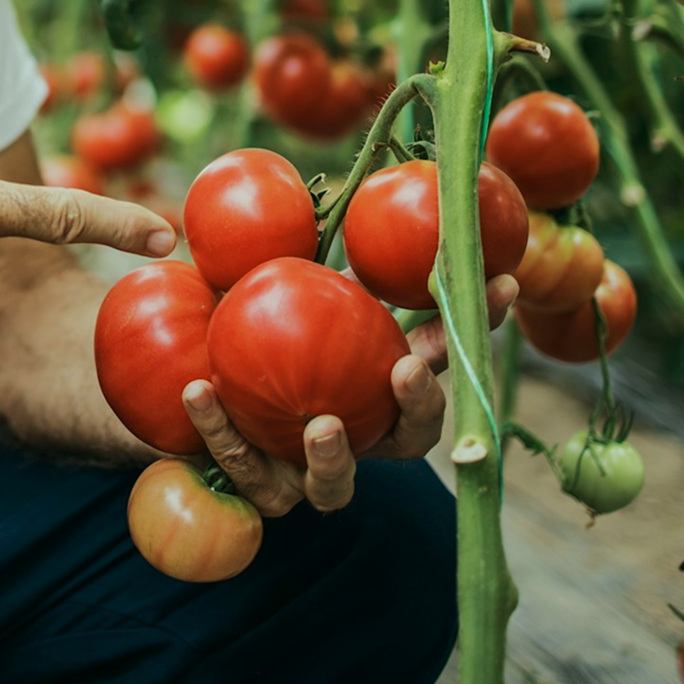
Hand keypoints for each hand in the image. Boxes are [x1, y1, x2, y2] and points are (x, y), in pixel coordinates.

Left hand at [179, 272, 517, 516]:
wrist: (183, 380)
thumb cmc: (245, 321)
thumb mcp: (274, 282)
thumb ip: (302, 257)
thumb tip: (328, 196)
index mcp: (376, 383)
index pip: (439, 355)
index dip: (477, 321)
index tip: (500, 282)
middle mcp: (357, 435)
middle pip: (413, 437)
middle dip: (420, 407)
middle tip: (408, 370)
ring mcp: (308, 472)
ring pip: (336, 487)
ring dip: (334, 457)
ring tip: (322, 425)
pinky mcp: (255, 487)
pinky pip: (243, 467)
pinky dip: (222, 430)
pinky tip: (198, 390)